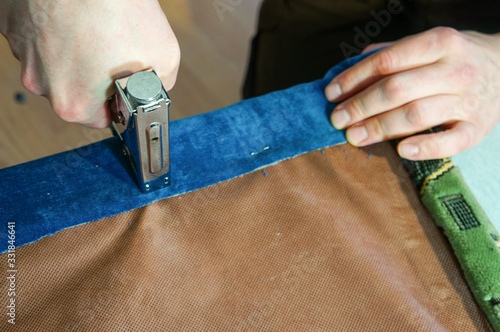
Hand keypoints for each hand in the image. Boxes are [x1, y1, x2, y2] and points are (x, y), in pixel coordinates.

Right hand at [0, 0, 179, 127]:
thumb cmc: (118, 6)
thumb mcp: (164, 59)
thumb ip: (159, 87)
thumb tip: (154, 91)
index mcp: (74, 103)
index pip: (99, 119)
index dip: (117, 101)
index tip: (124, 85)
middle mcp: (41, 84)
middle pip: (75, 93)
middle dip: (96, 78)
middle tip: (113, 50)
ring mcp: (23, 53)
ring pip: (56, 65)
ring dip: (76, 53)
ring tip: (96, 29)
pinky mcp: (13, 25)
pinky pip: (40, 38)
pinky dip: (57, 32)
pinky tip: (76, 17)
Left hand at [325, 27, 499, 159]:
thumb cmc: (454, 58)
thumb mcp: (428, 44)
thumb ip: (391, 52)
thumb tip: (349, 66)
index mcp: (439, 43)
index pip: (387, 61)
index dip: (354, 79)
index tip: (331, 93)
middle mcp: (455, 70)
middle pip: (397, 90)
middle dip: (360, 106)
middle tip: (337, 119)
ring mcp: (468, 100)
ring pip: (416, 115)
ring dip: (379, 128)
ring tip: (354, 136)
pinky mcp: (477, 128)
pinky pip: (451, 142)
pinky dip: (426, 148)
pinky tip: (401, 151)